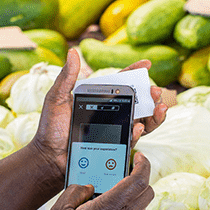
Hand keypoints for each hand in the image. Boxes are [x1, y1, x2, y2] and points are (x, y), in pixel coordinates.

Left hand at [30, 49, 166, 180]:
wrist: (49, 157)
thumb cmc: (51, 127)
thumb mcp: (57, 98)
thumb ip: (67, 77)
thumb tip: (72, 52)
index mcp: (99, 99)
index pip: (120, 83)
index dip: (134, 73)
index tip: (147, 64)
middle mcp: (110, 113)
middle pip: (138, 102)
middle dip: (151, 95)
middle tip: (156, 91)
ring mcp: (114, 130)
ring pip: (141, 121)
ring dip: (154, 114)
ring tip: (159, 107)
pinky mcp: (114, 147)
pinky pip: (131, 139)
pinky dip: (139, 132)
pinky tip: (138, 126)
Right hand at [42, 153, 153, 209]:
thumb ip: (74, 191)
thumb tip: (87, 186)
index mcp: (110, 207)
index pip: (139, 180)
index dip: (143, 164)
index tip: (138, 155)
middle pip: (148, 191)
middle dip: (143, 175)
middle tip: (127, 167)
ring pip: (142, 204)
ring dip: (136, 191)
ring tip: (114, 184)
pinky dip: (127, 205)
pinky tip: (107, 204)